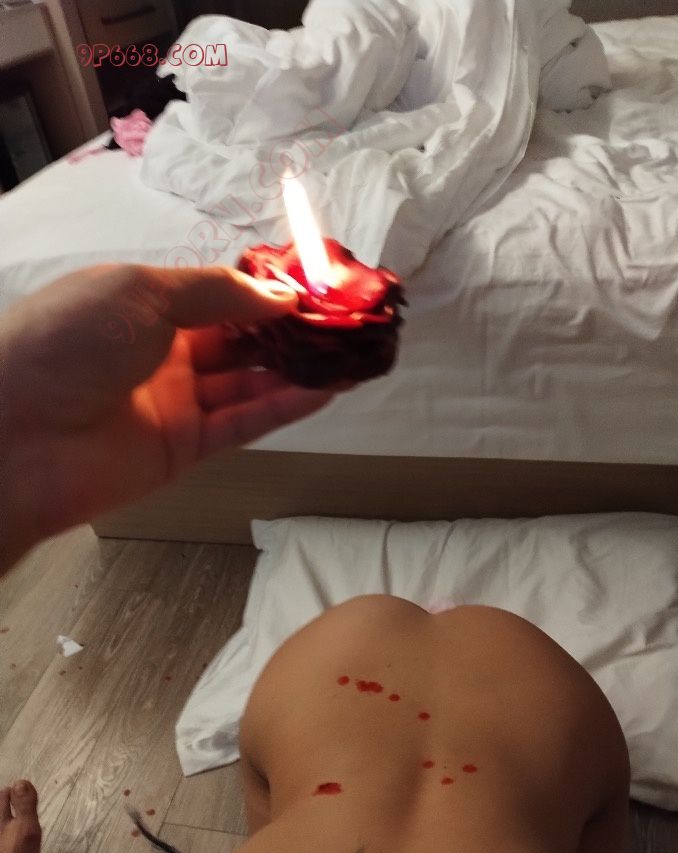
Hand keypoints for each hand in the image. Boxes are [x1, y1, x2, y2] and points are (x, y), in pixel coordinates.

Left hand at [0, 264, 336, 566]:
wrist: (17, 433)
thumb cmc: (70, 341)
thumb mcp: (143, 292)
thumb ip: (218, 292)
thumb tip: (280, 294)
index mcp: (144, 305)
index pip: (221, 295)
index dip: (267, 290)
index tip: (317, 286)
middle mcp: (163, 352)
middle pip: (241, 340)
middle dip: (292, 331)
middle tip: (345, 323)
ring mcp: (175, 403)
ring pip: (249, 383)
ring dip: (299, 370)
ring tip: (351, 356)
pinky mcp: (184, 449)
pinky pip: (243, 423)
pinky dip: (284, 407)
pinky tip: (326, 390)